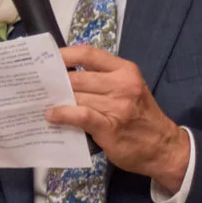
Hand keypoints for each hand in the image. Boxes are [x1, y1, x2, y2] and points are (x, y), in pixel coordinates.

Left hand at [50, 46, 190, 193]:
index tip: (47, 60)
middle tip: (37, 86)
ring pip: (76, 96)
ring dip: (55, 100)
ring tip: (41, 101)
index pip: (89, 54)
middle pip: (77, 77)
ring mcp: (117, 106)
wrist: (164, 148)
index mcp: (126, 71)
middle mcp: (123, 85)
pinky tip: (51, 116)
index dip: (64, 55)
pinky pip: (80, 115)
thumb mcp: (129, 90)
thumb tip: (65, 78)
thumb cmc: (141, 118)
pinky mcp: (109, 127)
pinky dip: (62, 114)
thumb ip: (103, 81)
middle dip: (55, 82)